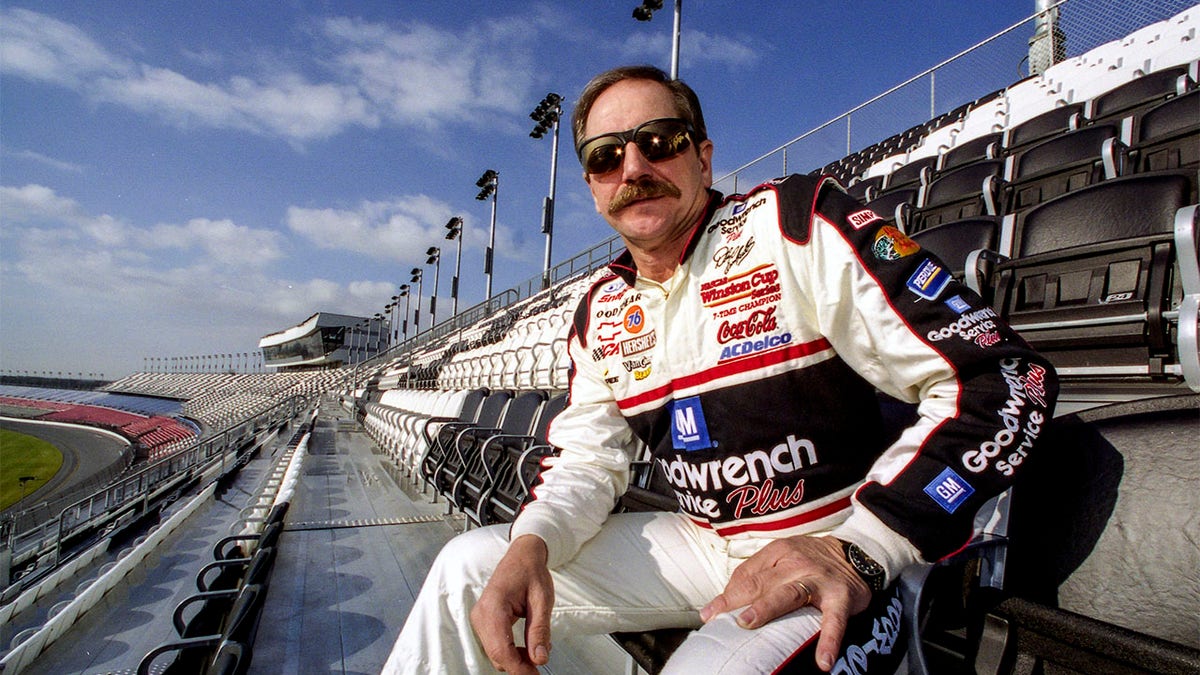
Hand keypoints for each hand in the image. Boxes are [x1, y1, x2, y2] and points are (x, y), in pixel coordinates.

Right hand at [469, 535, 554, 673]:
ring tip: (537, 650)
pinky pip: (495, 645)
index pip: (501, 649)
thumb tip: (539, 659)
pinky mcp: (484, 622)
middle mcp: (481, 614)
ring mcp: (479, 618)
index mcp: (493, 607)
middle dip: (519, 665)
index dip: (518, 668)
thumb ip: (540, 630)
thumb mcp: (542, 600)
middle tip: (541, 664)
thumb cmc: (531, 572)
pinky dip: (511, 651)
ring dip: (516, 659)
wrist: (522, 556)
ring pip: (495, 653)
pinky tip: (527, 646)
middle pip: (496, 654)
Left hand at [698, 536, 870, 671]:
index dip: (726, 596)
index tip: (708, 615)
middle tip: (720, 620)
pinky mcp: (841, 597)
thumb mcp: (782, 557)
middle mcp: (795, 563)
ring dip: (767, 609)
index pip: (746, 576)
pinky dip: (829, 639)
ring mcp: (818, 580)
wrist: (856, 555)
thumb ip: (755, 574)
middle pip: (761, 583)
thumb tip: (725, 601)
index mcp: (777, 552)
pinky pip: (834, 620)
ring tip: (749, 625)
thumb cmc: (809, 561)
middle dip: (738, 601)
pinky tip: (823, 661)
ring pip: (789, 594)